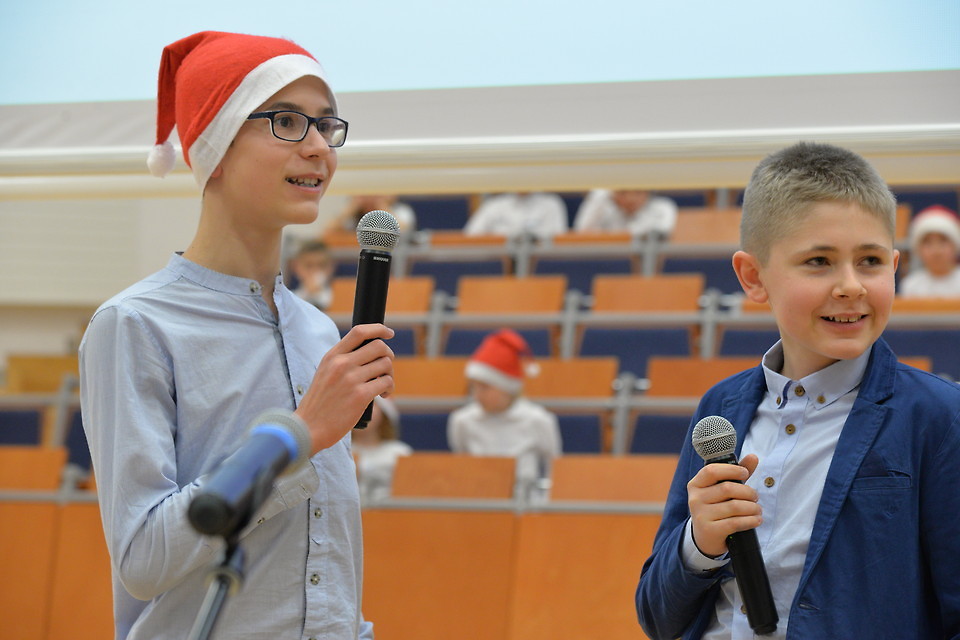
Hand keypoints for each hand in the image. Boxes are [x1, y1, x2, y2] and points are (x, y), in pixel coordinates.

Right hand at [294, 324, 394, 452]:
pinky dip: (389, 388)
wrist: (309, 427)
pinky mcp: (360, 396)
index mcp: (332, 356)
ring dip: (390, 374)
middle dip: (388, 356)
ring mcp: (351, 379)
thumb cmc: (319, 403)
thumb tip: (371, 352)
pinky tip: (383, 395)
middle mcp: (342, 364)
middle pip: (379, 346)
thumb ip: (343, 360)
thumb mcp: (324, 373)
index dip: (379, 329)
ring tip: (383, 385)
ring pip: (386, 364)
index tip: (389, 333)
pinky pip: (386, 382)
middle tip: (385, 368)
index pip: (359, 332)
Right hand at [687, 454, 760, 557]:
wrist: (705, 538)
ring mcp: (700, 515)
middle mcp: (695, 499)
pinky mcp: (709, 530)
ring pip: (735, 506)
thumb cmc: (717, 508)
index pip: (711, 471)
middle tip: (756, 497)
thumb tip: (753, 457)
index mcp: (696, 484)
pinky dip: (751, 520)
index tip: (745, 473)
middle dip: (748, 492)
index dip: (731, 470)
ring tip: (757, 510)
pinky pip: (736, 522)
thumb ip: (737, 473)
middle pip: (728, 489)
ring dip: (753, 508)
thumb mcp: (722, 489)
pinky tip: (756, 520)